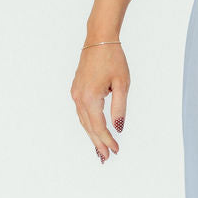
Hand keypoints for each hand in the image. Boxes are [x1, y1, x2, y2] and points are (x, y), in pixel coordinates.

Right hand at [70, 41, 129, 162]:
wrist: (99, 40)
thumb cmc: (113, 59)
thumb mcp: (122, 84)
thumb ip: (119, 108)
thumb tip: (118, 128)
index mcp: (90, 97)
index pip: (99, 126)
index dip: (107, 140)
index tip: (115, 150)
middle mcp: (79, 97)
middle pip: (88, 127)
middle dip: (98, 143)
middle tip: (106, 157)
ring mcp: (75, 93)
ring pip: (83, 120)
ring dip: (92, 135)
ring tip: (100, 148)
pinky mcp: (76, 89)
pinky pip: (81, 112)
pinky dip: (88, 123)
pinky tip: (94, 129)